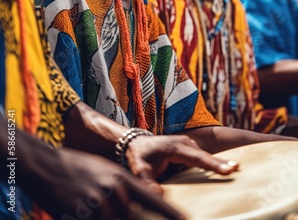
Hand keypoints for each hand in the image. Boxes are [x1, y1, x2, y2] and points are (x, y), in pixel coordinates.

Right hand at [22, 146, 184, 219]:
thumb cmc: (74, 167)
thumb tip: (132, 204)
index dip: (170, 214)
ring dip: (105, 217)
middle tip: (113, 208)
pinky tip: (83, 211)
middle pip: (132, 218)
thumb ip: (120, 188)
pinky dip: (92, 218)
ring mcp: (99, 203)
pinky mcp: (83, 214)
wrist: (45, 165)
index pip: (152, 200)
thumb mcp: (102, 171)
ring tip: (90, 204)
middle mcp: (114, 190)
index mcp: (122, 178)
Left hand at [125, 134, 238, 186]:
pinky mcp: (189, 149)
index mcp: (176, 147)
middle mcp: (185, 143)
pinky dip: (213, 163)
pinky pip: (203, 158)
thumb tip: (158, 195)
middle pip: (206, 156)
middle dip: (222, 163)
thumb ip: (148, 181)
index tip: (230, 169)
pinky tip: (225, 169)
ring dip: (219, 163)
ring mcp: (188, 145)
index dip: (214, 164)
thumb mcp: (140, 169)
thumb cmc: (139, 156)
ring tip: (235, 170)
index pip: (198, 158)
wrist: (135, 143)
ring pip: (206, 157)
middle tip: (238, 168)